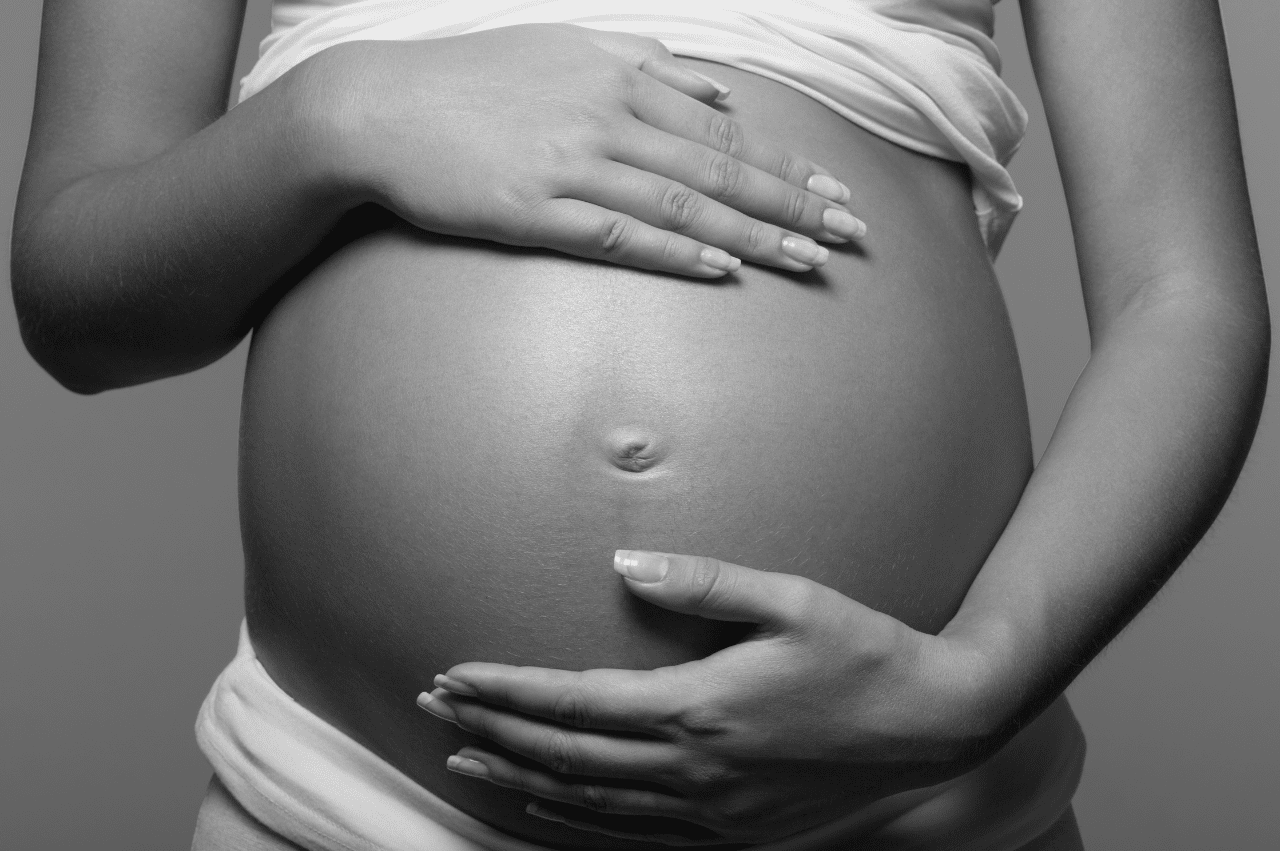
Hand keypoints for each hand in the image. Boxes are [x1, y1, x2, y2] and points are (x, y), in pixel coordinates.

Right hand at [300, 25, 864, 277]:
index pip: (724, 127)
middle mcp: (606, 115)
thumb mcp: (564, 45)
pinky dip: (675, 251)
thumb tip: (720, 89)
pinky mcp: (534, 209)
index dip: (786, 163)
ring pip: (682, 203)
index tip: (835, 190)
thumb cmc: (472, 79)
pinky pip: (620, 234)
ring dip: (751, 236)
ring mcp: (570, 163)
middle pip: (719, 166)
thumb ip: (647, 61)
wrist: (378, 107)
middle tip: (849, 234)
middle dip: (793, 203)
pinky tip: (719, 269)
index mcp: (619, 75)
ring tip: (806, 261)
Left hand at [418, 551, 1011, 844]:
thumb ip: (704, 584)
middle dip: (492, 728)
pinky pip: (633, 831)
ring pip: (588, 803)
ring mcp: (712, 809)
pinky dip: (576, 819)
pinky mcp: (732, 831)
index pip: (576, 702)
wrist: (933, 732)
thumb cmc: (865, 657)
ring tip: (465, 759)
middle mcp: (695, 767)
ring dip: (520, 779)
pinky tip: (547, 808)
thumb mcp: (793, 600)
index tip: (454, 675)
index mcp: (701, 706)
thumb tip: (624, 569)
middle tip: (435, 708)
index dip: (507, 689)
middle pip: (566, 755)